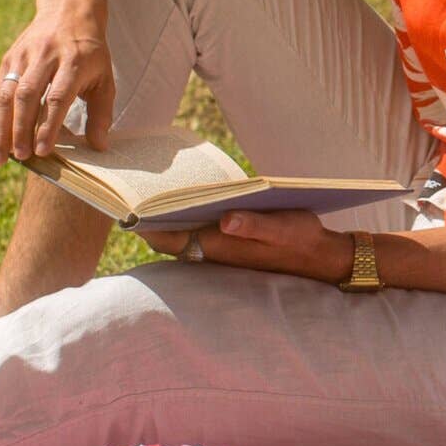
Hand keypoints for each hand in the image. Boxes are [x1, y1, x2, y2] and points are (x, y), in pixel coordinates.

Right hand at [0, 8, 113, 164]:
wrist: (68, 12)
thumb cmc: (91, 54)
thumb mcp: (105, 78)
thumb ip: (102, 112)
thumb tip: (99, 146)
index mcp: (73, 62)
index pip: (57, 98)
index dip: (48, 125)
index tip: (42, 151)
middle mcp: (45, 57)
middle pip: (28, 96)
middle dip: (21, 130)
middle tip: (19, 157)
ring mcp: (24, 56)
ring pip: (7, 93)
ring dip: (1, 127)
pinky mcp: (10, 58)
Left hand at [141, 210, 350, 281]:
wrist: (318, 256)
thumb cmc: (300, 239)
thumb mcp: (283, 227)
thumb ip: (254, 225)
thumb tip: (226, 220)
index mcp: (219, 246)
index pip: (167, 239)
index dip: (144, 225)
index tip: (126, 206)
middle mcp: (213, 251)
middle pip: (167, 236)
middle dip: (149, 217)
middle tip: (133, 190)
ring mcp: (218, 249)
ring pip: (179, 234)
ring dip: (165, 217)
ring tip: (152, 189)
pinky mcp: (226, 245)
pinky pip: (194, 232)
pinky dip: (184, 218)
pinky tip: (185, 198)